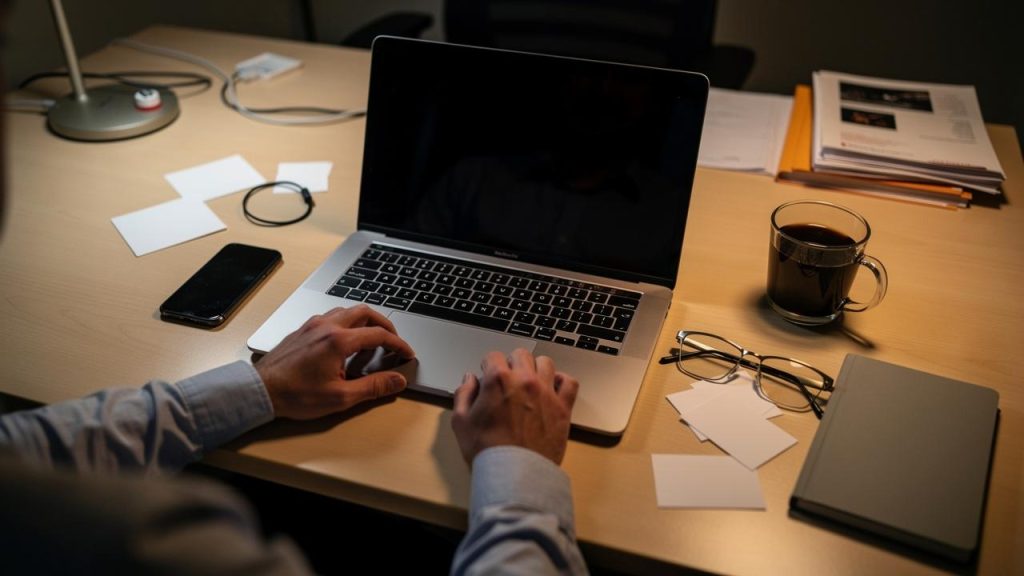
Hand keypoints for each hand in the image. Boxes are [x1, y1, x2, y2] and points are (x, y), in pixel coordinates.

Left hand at [254, 305, 414, 419]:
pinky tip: (346, 344)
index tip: (407, 354)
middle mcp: (327, 326)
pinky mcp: (304, 329)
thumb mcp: (340, 397)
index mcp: (338, 341)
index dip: (398, 344)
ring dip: (365, 322)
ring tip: (371, 342)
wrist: (260, 390)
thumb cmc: (295, 395)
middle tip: (393, 341)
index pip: (379, 335)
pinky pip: (332, 317)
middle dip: (384, 325)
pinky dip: (348, 324)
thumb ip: (373, 387)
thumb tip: (397, 381)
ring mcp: (313, 325)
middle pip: (366, 312)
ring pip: (348, 311)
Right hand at [451, 348, 578, 464]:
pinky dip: (562, 381)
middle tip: (508, 378)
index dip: (488, 365)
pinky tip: (553, 388)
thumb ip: (463, 394)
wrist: (514, 474)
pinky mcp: (563, 407)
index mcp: (498, 380)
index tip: (488, 375)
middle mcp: (524, 379)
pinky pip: (569, 382)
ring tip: (530, 381)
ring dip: (536, 368)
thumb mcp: (461, 422)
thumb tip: (469, 379)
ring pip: (546, 363)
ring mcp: (546, 392)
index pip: (493, 356)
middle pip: (521, 354)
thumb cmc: (485, 450)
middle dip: (512, 362)